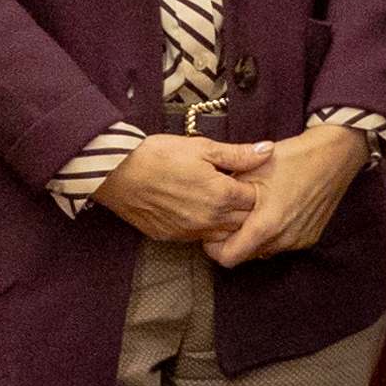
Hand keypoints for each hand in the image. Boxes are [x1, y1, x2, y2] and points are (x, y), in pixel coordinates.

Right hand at [95, 131, 269, 248]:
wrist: (117, 173)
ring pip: (223, 235)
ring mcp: (190, 232)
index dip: (256, 189)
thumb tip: (268, 150)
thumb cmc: (159, 155)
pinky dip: (205, 228)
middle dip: (246, 209)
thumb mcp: (202, 147)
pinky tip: (199, 212)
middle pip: (243, 222)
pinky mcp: (172, 237)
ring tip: (221, 203)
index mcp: (221, 196)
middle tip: (239, 192)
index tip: (249, 179)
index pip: (255, 201)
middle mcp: (209, 220)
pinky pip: (199, 238)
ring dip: (227, 222)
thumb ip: (238, 154)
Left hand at [204, 119, 367, 266]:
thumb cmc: (292, 159)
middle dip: (234, 241)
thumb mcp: (251, 171)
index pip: (228, 258)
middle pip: (245, 255)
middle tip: (230, 219)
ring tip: (253, 213)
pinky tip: (274, 212)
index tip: (212, 232)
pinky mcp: (310, 237)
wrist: (333, 155)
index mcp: (266, 226)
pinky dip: (273, 234)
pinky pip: (282, 244)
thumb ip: (227, 196)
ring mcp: (299, 241)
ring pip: (264, 250)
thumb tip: (208, 208)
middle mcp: (284, 240)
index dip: (214, 248)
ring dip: (254, 238)